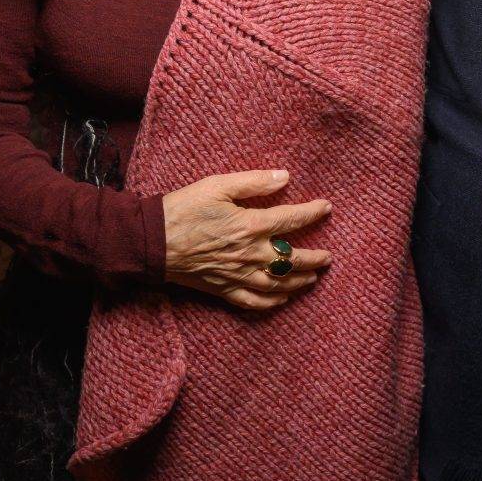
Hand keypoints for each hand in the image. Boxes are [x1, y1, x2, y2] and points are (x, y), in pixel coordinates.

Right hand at [162, 168, 330, 314]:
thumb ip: (253, 181)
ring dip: (300, 281)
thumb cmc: (183, 208)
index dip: (313, 212)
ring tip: (313, 277)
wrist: (152, 241)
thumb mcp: (218, 185)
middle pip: (292, 259)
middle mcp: (250, 254)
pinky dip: (272, 302)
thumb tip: (285, 177)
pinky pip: (254, 302)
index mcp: (250, 225)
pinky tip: (282, 299)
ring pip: (278, 283)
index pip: (292, 219)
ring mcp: (238, 275)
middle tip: (329, 256)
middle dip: (315, 258)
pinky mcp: (223, 290)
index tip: (326, 208)